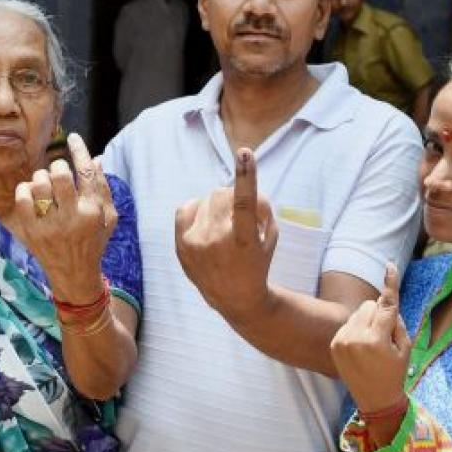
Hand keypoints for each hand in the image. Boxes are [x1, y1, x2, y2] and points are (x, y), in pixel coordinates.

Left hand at [2, 134, 116, 303]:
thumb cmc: (93, 242)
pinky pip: (22, 199)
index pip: (86, 172)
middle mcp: (72, 218)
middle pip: (60, 174)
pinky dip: (24, 190)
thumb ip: (103, 188)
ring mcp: (50, 226)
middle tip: (58, 172)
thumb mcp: (109, 218)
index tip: (72, 137)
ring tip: (44, 184)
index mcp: (93, 211)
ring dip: (40, 177)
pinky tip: (31, 194)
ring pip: (39, 184)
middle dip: (58, 166)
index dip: (79, 150)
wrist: (75, 275)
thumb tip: (95, 158)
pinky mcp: (32, 233)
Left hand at [174, 148, 277, 320]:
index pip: (244, 203)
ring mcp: (196, 244)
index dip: (245, 175)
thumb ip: (263, 208)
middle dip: (232, 196)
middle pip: (222, 194)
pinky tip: (205, 221)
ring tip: (224, 224)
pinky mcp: (181, 246)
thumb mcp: (270, 237)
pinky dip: (197, 209)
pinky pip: (186, 207)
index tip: (245, 153)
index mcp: (244, 240)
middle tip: (238, 212)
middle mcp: (217, 242)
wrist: (235, 298)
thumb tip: (244, 185)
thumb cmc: (257, 261)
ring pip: (206, 199)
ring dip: (217, 204)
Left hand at [329, 265, 410, 413]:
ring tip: (372, 344)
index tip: (389, 265)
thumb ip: (396, 322)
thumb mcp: (405, 348)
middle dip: (379, 314)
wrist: (374, 398)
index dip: (390, 284)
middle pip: (369, 305)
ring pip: (358, 312)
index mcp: (377, 339)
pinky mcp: (335, 343)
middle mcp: (356, 337)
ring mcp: (342, 340)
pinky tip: (361, 348)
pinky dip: (356, 329)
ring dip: (367, 320)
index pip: (386, 305)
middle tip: (385, 335)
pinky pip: (348, 323)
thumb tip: (385, 303)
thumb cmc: (395, 372)